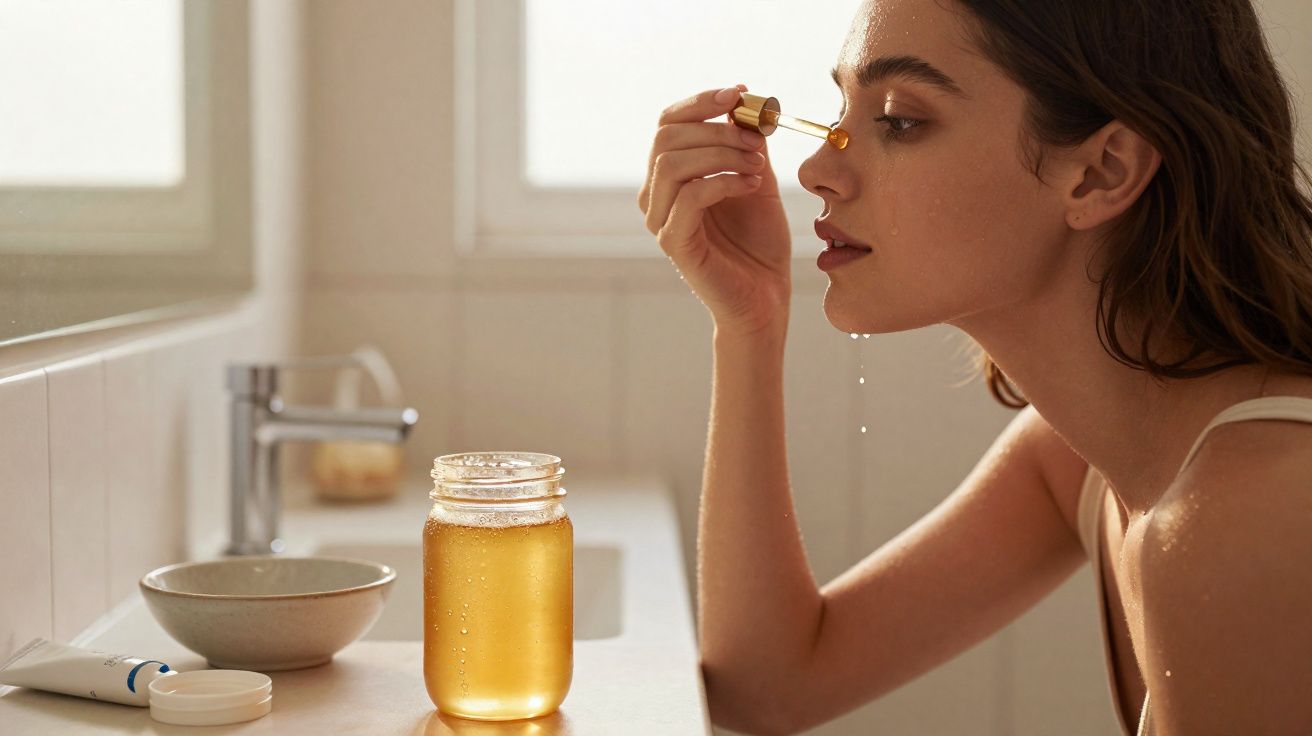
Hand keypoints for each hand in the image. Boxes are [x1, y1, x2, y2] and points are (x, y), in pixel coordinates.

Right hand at [639, 85, 791, 335]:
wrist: (765, 298)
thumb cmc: (758, 243)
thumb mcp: (756, 179)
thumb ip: (745, 144)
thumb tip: (743, 104)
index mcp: (670, 176)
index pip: (668, 123)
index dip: (701, 102)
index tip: (740, 92)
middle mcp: (656, 196)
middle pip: (666, 137)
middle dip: (716, 128)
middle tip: (757, 139)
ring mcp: (660, 221)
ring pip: (673, 164)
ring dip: (721, 154)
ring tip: (757, 166)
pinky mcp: (674, 244)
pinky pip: (689, 197)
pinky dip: (723, 182)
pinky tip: (752, 186)